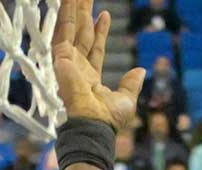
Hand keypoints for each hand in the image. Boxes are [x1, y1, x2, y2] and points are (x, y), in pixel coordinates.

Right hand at [53, 0, 143, 128]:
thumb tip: (140, 71)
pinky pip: (63, 31)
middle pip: (81, 33)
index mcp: (91, 77)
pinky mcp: (61, 58)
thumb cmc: (109, 119)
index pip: (95, 48)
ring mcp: (67, 62)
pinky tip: (67, 1)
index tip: (105, 15)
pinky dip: (65, 15)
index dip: (100, 31)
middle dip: (84, 14)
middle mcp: (77, 67)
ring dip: (72, 9)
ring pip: (70, 29)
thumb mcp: (127, 100)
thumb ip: (131, 84)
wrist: (94, 124)